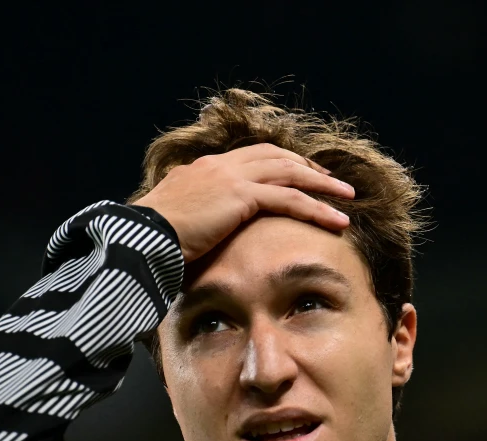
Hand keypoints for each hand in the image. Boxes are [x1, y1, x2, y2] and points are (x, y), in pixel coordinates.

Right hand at [132, 143, 354, 262]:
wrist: (140, 237)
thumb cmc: (149, 238)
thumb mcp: (172, 220)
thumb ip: (190, 216)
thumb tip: (194, 231)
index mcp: (204, 169)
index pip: (251, 158)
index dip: (279, 164)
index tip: (299, 175)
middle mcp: (220, 166)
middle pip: (276, 157)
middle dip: (307, 168)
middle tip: (331, 182)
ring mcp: (231, 177)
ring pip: (290, 173)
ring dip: (322, 185)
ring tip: (347, 198)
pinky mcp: (241, 196)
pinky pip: (289, 198)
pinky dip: (316, 208)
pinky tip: (337, 221)